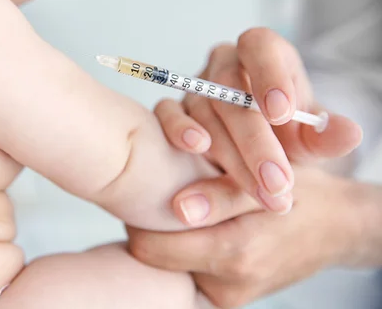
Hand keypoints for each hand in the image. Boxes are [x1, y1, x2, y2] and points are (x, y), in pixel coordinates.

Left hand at [127, 165, 364, 308]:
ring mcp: (229, 297)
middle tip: (155, 197)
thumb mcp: (266, 179)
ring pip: (166, 267)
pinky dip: (182, 253)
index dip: (138, 216)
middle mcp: (229, 285)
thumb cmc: (301, 193)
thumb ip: (219, 194)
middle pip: (152, 259)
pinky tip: (194, 230)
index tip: (144, 190)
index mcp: (236, 252)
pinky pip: (185, 275)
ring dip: (165, 240)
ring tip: (178, 210)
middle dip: (146, 228)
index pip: (151, 246)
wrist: (337, 228)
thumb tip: (175, 207)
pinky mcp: (229, 300)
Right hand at [154, 28, 362, 213]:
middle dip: (256, 140)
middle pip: (231, 89)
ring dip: (231, 154)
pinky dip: (179, 129)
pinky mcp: (171, 108)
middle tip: (278, 181)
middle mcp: (225, 65)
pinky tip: (197, 149)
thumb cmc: (282, 138)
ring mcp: (195, 86)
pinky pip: (167, 112)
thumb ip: (326, 136)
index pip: (260, 46)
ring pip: (205, 109)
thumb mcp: (309, 139)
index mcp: (262, 55)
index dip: (268, 74)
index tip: (282, 114)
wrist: (251, 156)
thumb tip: (349, 132)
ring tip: (260, 192)